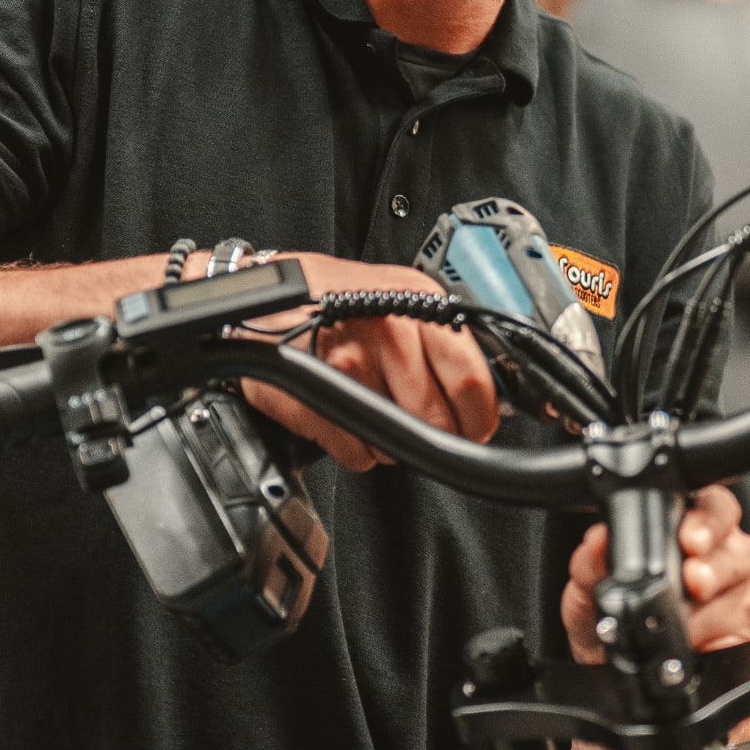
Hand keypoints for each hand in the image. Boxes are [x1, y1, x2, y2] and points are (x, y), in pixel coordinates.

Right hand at [239, 254, 499, 470]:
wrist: (260, 296)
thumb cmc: (336, 298)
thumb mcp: (402, 299)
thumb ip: (445, 342)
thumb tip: (489, 396)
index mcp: (421, 305)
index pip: (473, 383)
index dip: (478, 419)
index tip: (474, 428)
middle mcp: (388, 330)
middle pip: (437, 420)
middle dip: (430, 432)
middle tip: (413, 417)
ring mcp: (349, 363)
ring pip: (397, 443)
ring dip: (387, 439)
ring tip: (368, 401)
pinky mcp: (314, 396)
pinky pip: (357, 453)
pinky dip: (354, 446)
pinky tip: (342, 413)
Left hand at [561, 487, 749, 749]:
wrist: (624, 711)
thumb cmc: (613, 642)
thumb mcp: (587, 602)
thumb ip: (588, 568)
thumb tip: (597, 541)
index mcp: (689, 543)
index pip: (714, 509)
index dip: (708, 519)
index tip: (688, 539)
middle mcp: (724, 572)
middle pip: (743, 550)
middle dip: (717, 564)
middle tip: (693, 582)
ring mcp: (744, 612)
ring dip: (714, 613)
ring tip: (687, 628)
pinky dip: (725, 648)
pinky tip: (703, 654)